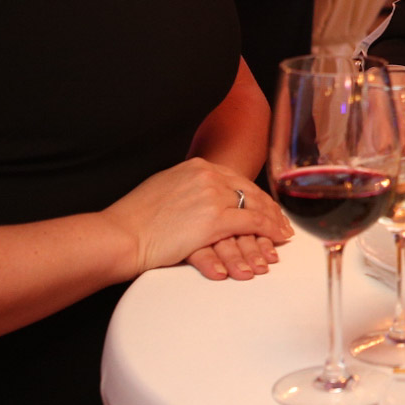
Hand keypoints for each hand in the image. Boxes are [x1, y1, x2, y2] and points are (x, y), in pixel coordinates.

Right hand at [101, 158, 292, 276]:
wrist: (122, 234)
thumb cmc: (135, 219)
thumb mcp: (164, 187)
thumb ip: (186, 186)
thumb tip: (195, 193)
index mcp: (196, 167)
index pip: (235, 179)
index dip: (254, 194)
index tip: (263, 204)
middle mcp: (208, 176)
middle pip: (250, 190)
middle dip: (269, 207)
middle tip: (281, 220)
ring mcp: (213, 196)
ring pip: (256, 205)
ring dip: (273, 221)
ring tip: (283, 232)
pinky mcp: (215, 220)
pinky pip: (252, 223)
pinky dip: (269, 230)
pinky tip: (277, 238)